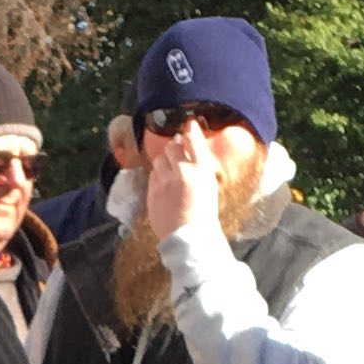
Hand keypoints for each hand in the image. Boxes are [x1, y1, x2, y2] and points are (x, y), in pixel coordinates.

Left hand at [140, 120, 224, 247]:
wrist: (189, 238)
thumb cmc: (204, 214)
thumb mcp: (210, 186)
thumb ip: (201, 166)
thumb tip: (192, 150)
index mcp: (202, 170)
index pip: (192, 139)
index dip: (190, 129)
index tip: (189, 124)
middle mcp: (182, 171)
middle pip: (173, 145)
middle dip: (175, 146)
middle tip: (178, 151)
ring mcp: (165, 181)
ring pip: (160, 158)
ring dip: (165, 161)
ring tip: (171, 171)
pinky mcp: (152, 190)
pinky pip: (153, 174)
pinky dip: (158, 175)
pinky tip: (165, 184)